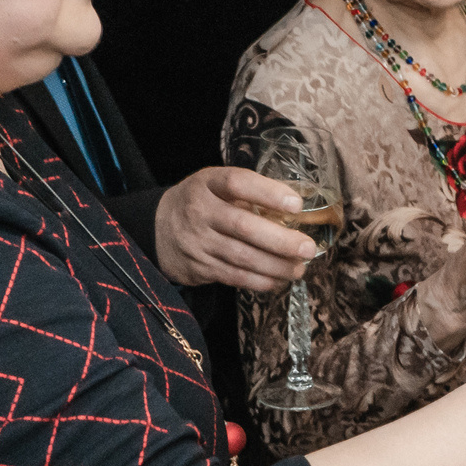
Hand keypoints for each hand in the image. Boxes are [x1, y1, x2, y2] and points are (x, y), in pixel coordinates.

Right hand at [153, 166, 318, 290]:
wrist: (158, 228)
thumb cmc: (202, 203)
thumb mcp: (216, 185)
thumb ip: (249, 193)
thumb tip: (299, 208)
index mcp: (208, 183)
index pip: (238, 183)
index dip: (268, 193)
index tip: (297, 204)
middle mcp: (200, 211)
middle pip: (243, 226)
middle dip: (281, 241)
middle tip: (308, 248)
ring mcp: (197, 242)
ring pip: (242, 257)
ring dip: (276, 266)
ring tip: (299, 268)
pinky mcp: (198, 267)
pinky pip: (234, 277)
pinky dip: (260, 281)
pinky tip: (278, 280)